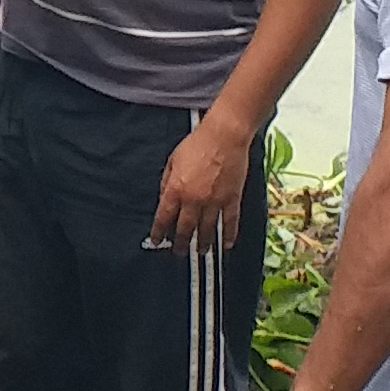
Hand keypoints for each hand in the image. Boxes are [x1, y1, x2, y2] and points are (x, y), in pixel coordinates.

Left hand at [152, 114, 252, 251]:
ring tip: (201, 253)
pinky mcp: (232, 199)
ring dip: (203, 243)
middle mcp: (194, 199)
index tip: (157, 241)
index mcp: (176, 190)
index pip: (164, 217)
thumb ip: (167, 182)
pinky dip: (228, 235)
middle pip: (186, 228)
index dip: (159, 232)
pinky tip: (226, 245)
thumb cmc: (197, 145)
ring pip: (208, 229)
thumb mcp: (172, 161)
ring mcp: (215, 201)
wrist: (224, 137)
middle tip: (179, 252)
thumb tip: (164, 197)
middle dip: (181, 243)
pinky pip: (230, 221)